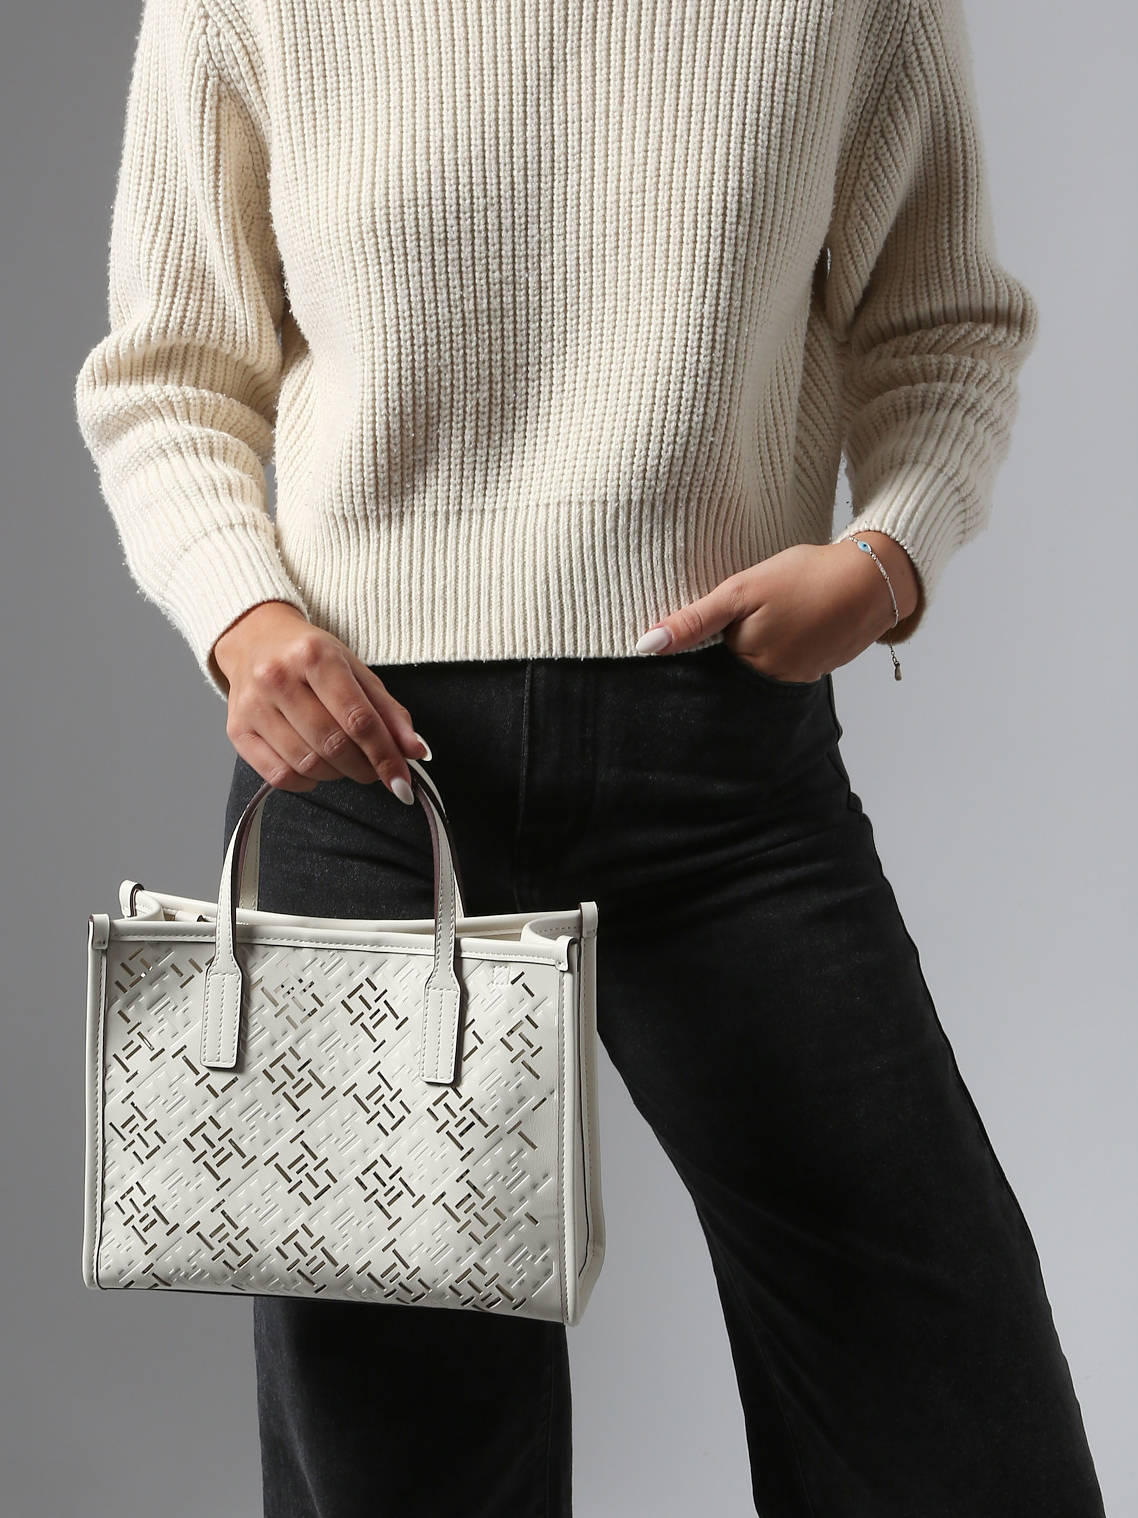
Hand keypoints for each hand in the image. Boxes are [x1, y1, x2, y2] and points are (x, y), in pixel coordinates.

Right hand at [211, 601, 429, 798]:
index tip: (402, 782)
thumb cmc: (311, 657)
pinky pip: (278, 776)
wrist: (255, 639)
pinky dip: (307, 782)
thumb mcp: (356, 670)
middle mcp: (278, 678)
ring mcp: (253, 705)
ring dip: (338, 775)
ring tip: (346, 763)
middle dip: (364, 768)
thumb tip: (416, 751)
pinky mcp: (237, 730)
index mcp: (314, 656)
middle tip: (376, 770)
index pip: (358, 719)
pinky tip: (317, 768)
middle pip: (333, 744)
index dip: (386, 756)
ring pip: (307, 764)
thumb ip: (389, 712)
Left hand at [635, 535, 920, 679]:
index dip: (698, 645)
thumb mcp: (741, 591)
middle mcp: (770, 684)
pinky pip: (783, 665)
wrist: (873, 579)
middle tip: (746, 613)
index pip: (703, 667)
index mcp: (746, 666)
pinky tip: (789, 624)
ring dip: (754, 647)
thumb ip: (694, 620)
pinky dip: (779, 647)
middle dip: (726, 648)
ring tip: (770, 617)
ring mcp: (796, 680)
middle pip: (730, 671)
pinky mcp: (815, 671)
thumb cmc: (804, 578)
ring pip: (756, 668)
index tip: (705, 626)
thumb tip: (644, 646)